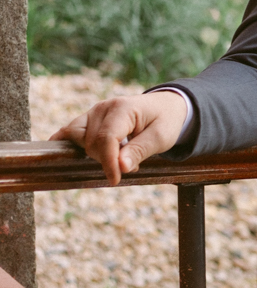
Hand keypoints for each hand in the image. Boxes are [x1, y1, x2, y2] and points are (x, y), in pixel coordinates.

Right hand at [53, 91, 189, 185]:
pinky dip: (66, 141)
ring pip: (77, 138)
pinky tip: (60, 150)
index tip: (115, 180)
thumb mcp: (161, 137)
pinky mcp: (89, 118)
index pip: (106, 139)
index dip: (108, 162)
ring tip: (115, 157)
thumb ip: (140, 151)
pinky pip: (70, 130)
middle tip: (131, 164)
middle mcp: (104, 107)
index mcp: (123, 108)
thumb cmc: (165, 121)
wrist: (165, 106)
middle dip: (107, 160)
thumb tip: (120, 167)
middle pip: (92, 142)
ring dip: (93, 154)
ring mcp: (94, 111)